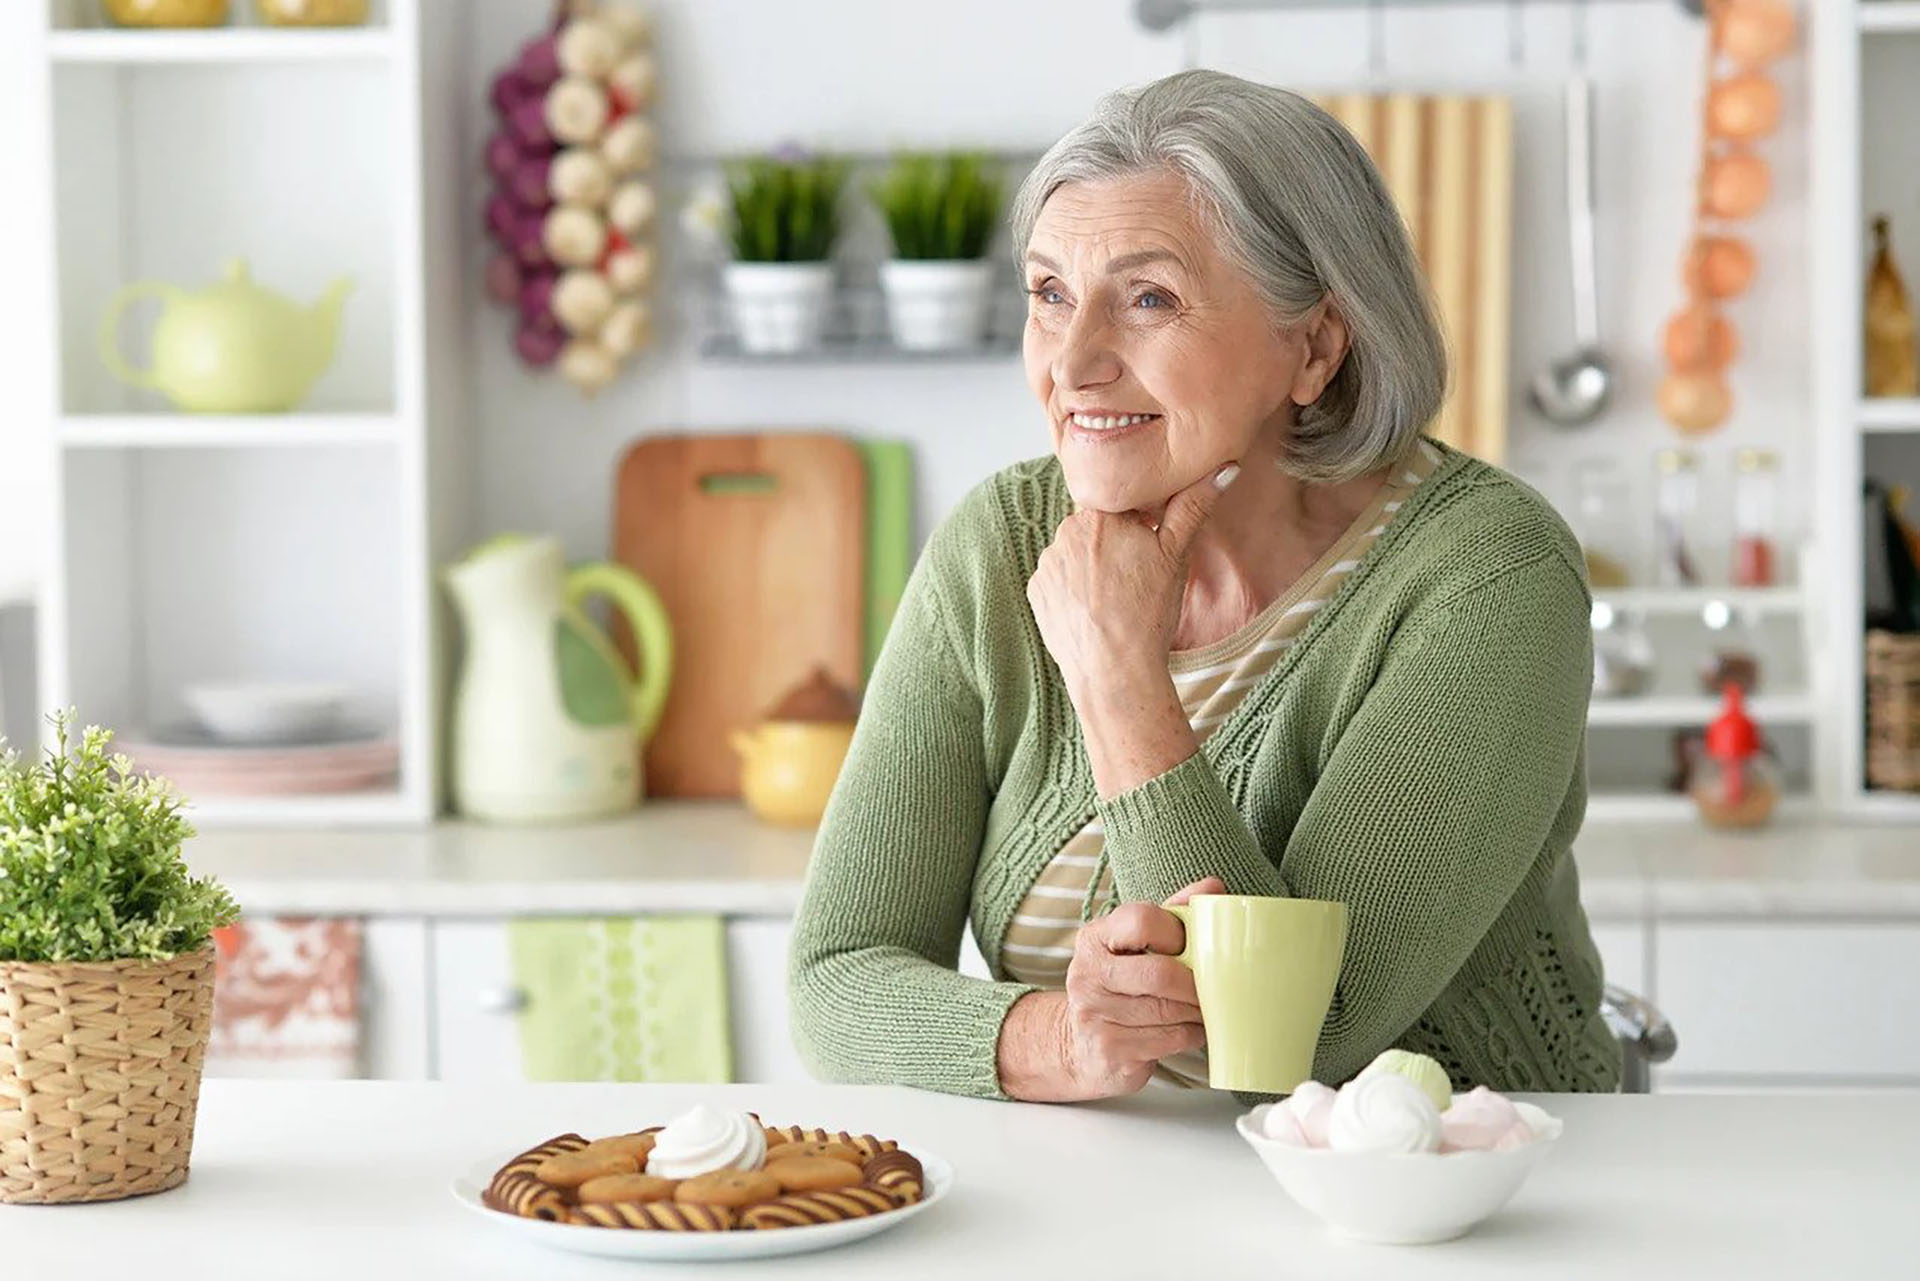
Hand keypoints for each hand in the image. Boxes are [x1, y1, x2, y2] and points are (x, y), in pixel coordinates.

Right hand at [997, 877, 1224, 1101]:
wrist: (1080, 1046)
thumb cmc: (1120, 986)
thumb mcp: (1137, 945)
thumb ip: (1173, 912)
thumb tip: (1213, 886)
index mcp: (1094, 938)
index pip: (1141, 920)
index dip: (1177, 933)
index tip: (1189, 946)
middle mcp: (1087, 974)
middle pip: (1160, 973)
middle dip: (1194, 983)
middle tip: (1212, 987)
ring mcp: (1095, 1014)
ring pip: (1169, 1010)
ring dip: (1197, 1011)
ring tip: (1202, 1008)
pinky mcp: (1110, 1049)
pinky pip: (1170, 1039)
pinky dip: (1191, 1034)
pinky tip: (1188, 1028)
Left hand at [1027, 464, 1239, 707]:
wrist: (1114, 671)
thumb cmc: (1149, 612)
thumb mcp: (1176, 555)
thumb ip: (1194, 506)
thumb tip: (1225, 468)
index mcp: (1099, 515)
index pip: (1118, 500)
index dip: (1136, 520)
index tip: (1148, 542)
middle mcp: (1064, 532)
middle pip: (1094, 526)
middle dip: (1113, 542)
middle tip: (1136, 575)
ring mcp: (1047, 563)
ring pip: (1075, 553)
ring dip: (1091, 566)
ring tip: (1115, 598)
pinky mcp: (1036, 592)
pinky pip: (1058, 579)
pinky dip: (1073, 590)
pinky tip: (1094, 610)